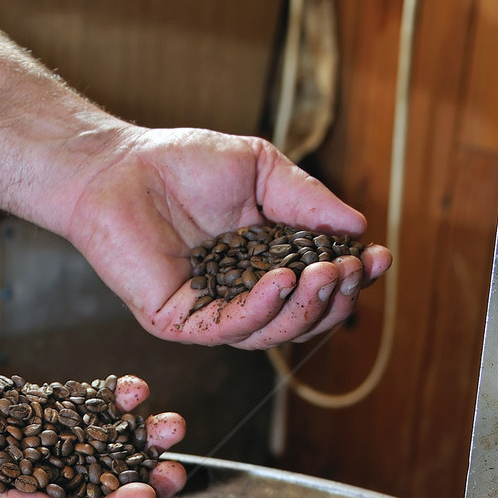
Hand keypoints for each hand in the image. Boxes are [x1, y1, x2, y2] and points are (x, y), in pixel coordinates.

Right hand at [0, 349, 185, 497]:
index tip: (143, 495)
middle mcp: (25, 496)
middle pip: (96, 494)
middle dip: (138, 480)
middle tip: (174, 467)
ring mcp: (30, 454)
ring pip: (96, 451)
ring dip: (133, 439)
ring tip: (169, 424)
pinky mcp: (29, 417)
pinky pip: (77, 413)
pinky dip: (106, 402)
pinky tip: (133, 389)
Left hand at [65, 126, 391, 350]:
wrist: (119, 167)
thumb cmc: (183, 165)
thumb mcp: (260, 171)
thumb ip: (305, 199)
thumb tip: (358, 227)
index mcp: (266, 264)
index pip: (317, 286)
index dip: (353, 278)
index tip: (379, 257)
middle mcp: (241, 295)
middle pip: (301, 319)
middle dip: (334, 299)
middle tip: (351, 270)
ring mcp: (211, 312)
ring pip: (270, 333)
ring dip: (304, 307)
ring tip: (325, 274)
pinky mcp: (179, 321)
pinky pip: (227, 328)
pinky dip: (261, 309)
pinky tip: (282, 280)